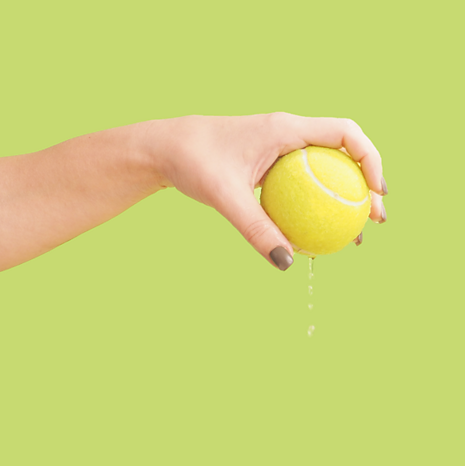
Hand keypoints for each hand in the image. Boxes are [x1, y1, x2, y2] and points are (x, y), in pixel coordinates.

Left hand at [144, 113, 386, 269]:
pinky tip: (315, 226)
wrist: (164, 149)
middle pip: (343, 152)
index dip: (371, 159)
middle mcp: (287, 133)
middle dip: (365, 183)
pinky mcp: (268, 162)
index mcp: (284, 128)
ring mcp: (278, 147)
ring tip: (352, 229)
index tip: (376, 193)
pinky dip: (317, 199)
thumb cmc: (191, 161)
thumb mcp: (224, 196)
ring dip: (343, 192)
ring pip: (325, 166)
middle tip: (373, 219)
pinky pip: (303, 178)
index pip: (345, 133)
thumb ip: (255, 228)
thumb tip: (286, 263)